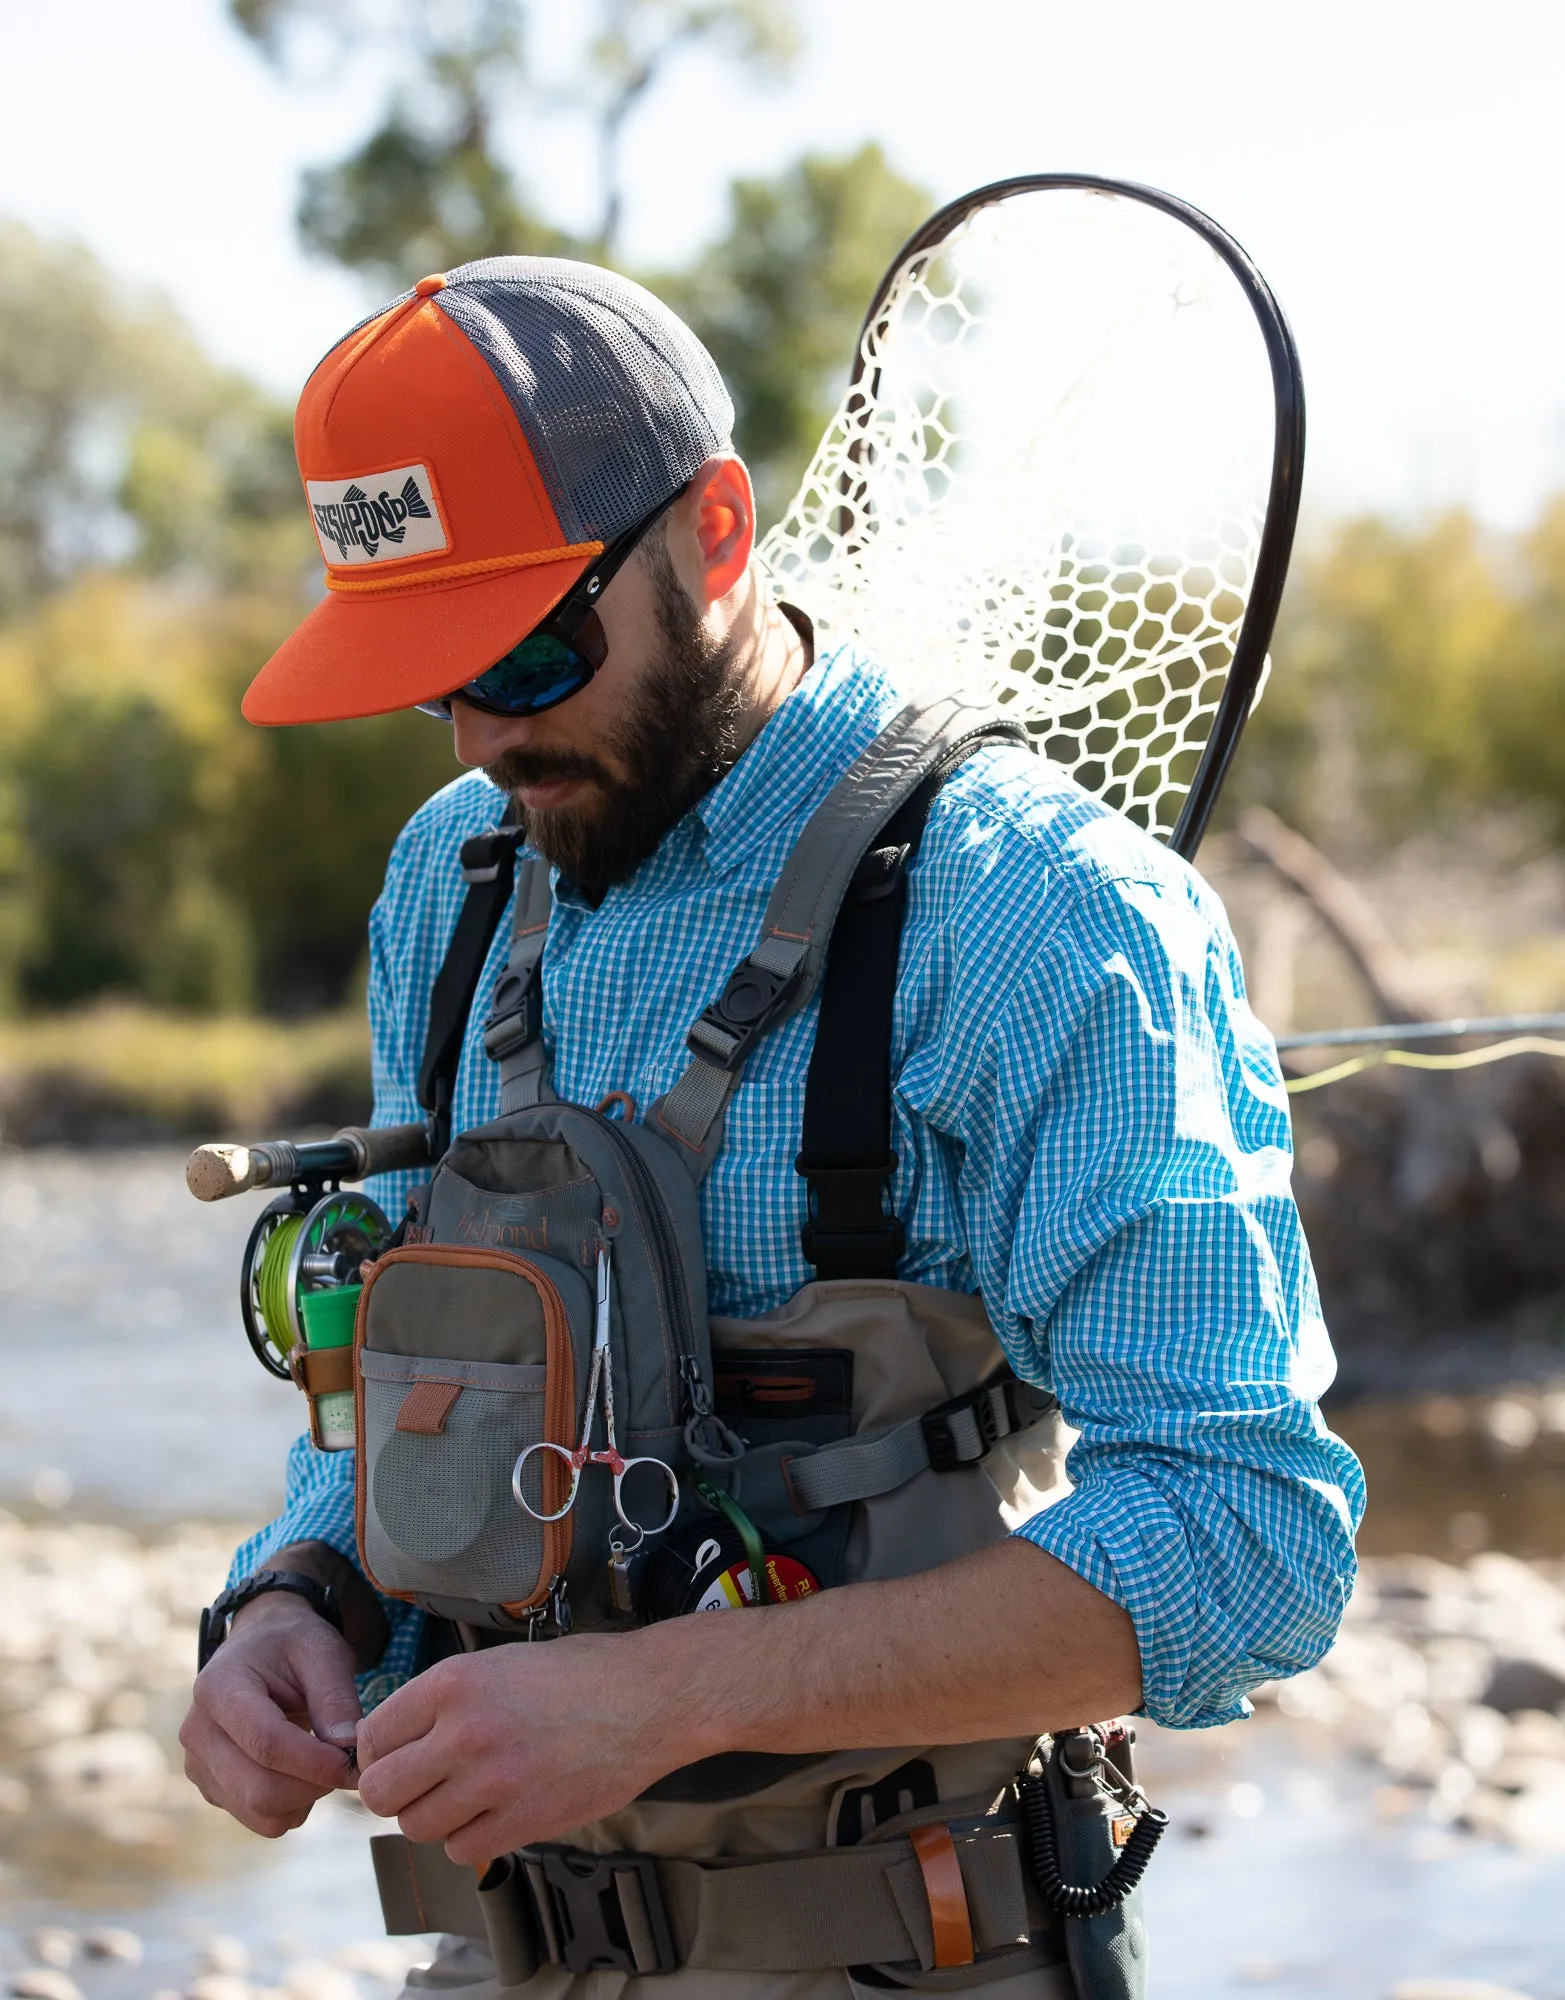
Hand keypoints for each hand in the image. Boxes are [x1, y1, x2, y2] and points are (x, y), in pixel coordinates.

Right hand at [180, 1593, 360, 1836]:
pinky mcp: (212, 1789)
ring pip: (261, 1814)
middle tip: (347, 1762)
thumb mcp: (323, 1651)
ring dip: (306, 1799)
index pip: (266, 1743)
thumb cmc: (293, 1645)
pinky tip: (302, 1770)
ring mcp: (199, 1766)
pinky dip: (292, 1806)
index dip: (315, 1762)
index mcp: (218, 1688)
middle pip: (260, 1790)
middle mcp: (198, 1732)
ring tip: (324, 1760)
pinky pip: (259, 1819)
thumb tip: (349, 1750)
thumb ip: (337, 1698)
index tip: (353, 1762)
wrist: (260, 1646)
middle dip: (315, 1785)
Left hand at [356, 1634, 676, 1864]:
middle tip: (421, 1784)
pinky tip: (495, 1813)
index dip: (378, 1751)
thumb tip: (398, 1738)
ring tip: (466, 1797)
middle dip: (394, 1791)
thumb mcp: (501, 1662)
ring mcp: (493, 1782)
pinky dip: (471, 1839)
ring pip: (417, 1827)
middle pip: (381, 1791)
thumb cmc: (583, 1674)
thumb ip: (446, 1699)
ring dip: (435, 1817)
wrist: (649, 1698)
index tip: (395, 1756)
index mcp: (454, 1683)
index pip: (373, 1736)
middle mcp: (464, 1733)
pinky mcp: (523, 1821)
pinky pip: (462, 1850)